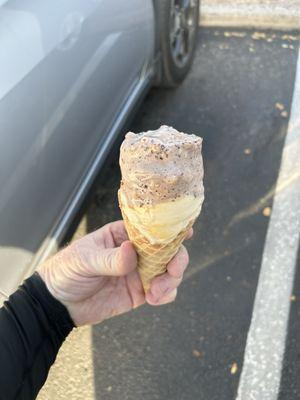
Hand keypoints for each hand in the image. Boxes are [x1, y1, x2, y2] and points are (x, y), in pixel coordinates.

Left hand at [38, 220, 191, 325]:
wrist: (58, 304)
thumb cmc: (67, 271)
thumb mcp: (84, 260)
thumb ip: (109, 258)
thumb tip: (131, 251)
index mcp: (122, 235)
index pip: (150, 229)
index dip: (169, 229)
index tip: (186, 232)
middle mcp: (135, 252)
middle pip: (166, 250)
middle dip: (177, 258)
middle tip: (173, 270)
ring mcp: (139, 272)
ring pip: (169, 271)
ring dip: (172, 279)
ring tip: (156, 291)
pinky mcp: (139, 293)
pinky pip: (163, 292)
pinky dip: (166, 294)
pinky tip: (154, 299)